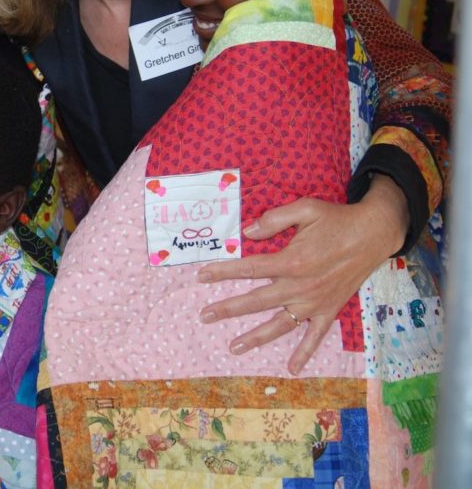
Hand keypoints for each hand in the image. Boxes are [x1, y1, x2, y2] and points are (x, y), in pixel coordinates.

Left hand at [196, 175, 407, 373]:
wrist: (375, 233)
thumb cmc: (338, 219)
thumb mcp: (305, 208)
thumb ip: (274, 220)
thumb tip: (247, 232)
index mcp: (291, 261)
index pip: (249, 269)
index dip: (223, 272)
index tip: (202, 276)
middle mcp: (300, 285)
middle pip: (256, 301)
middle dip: (228, 309)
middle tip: (204, 316)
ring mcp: (315, 301)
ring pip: (280, 324)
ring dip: (256, 336)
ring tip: (233, 347)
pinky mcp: (330, 309)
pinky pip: (315, 335)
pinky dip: (304, 352)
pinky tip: (292, 369)